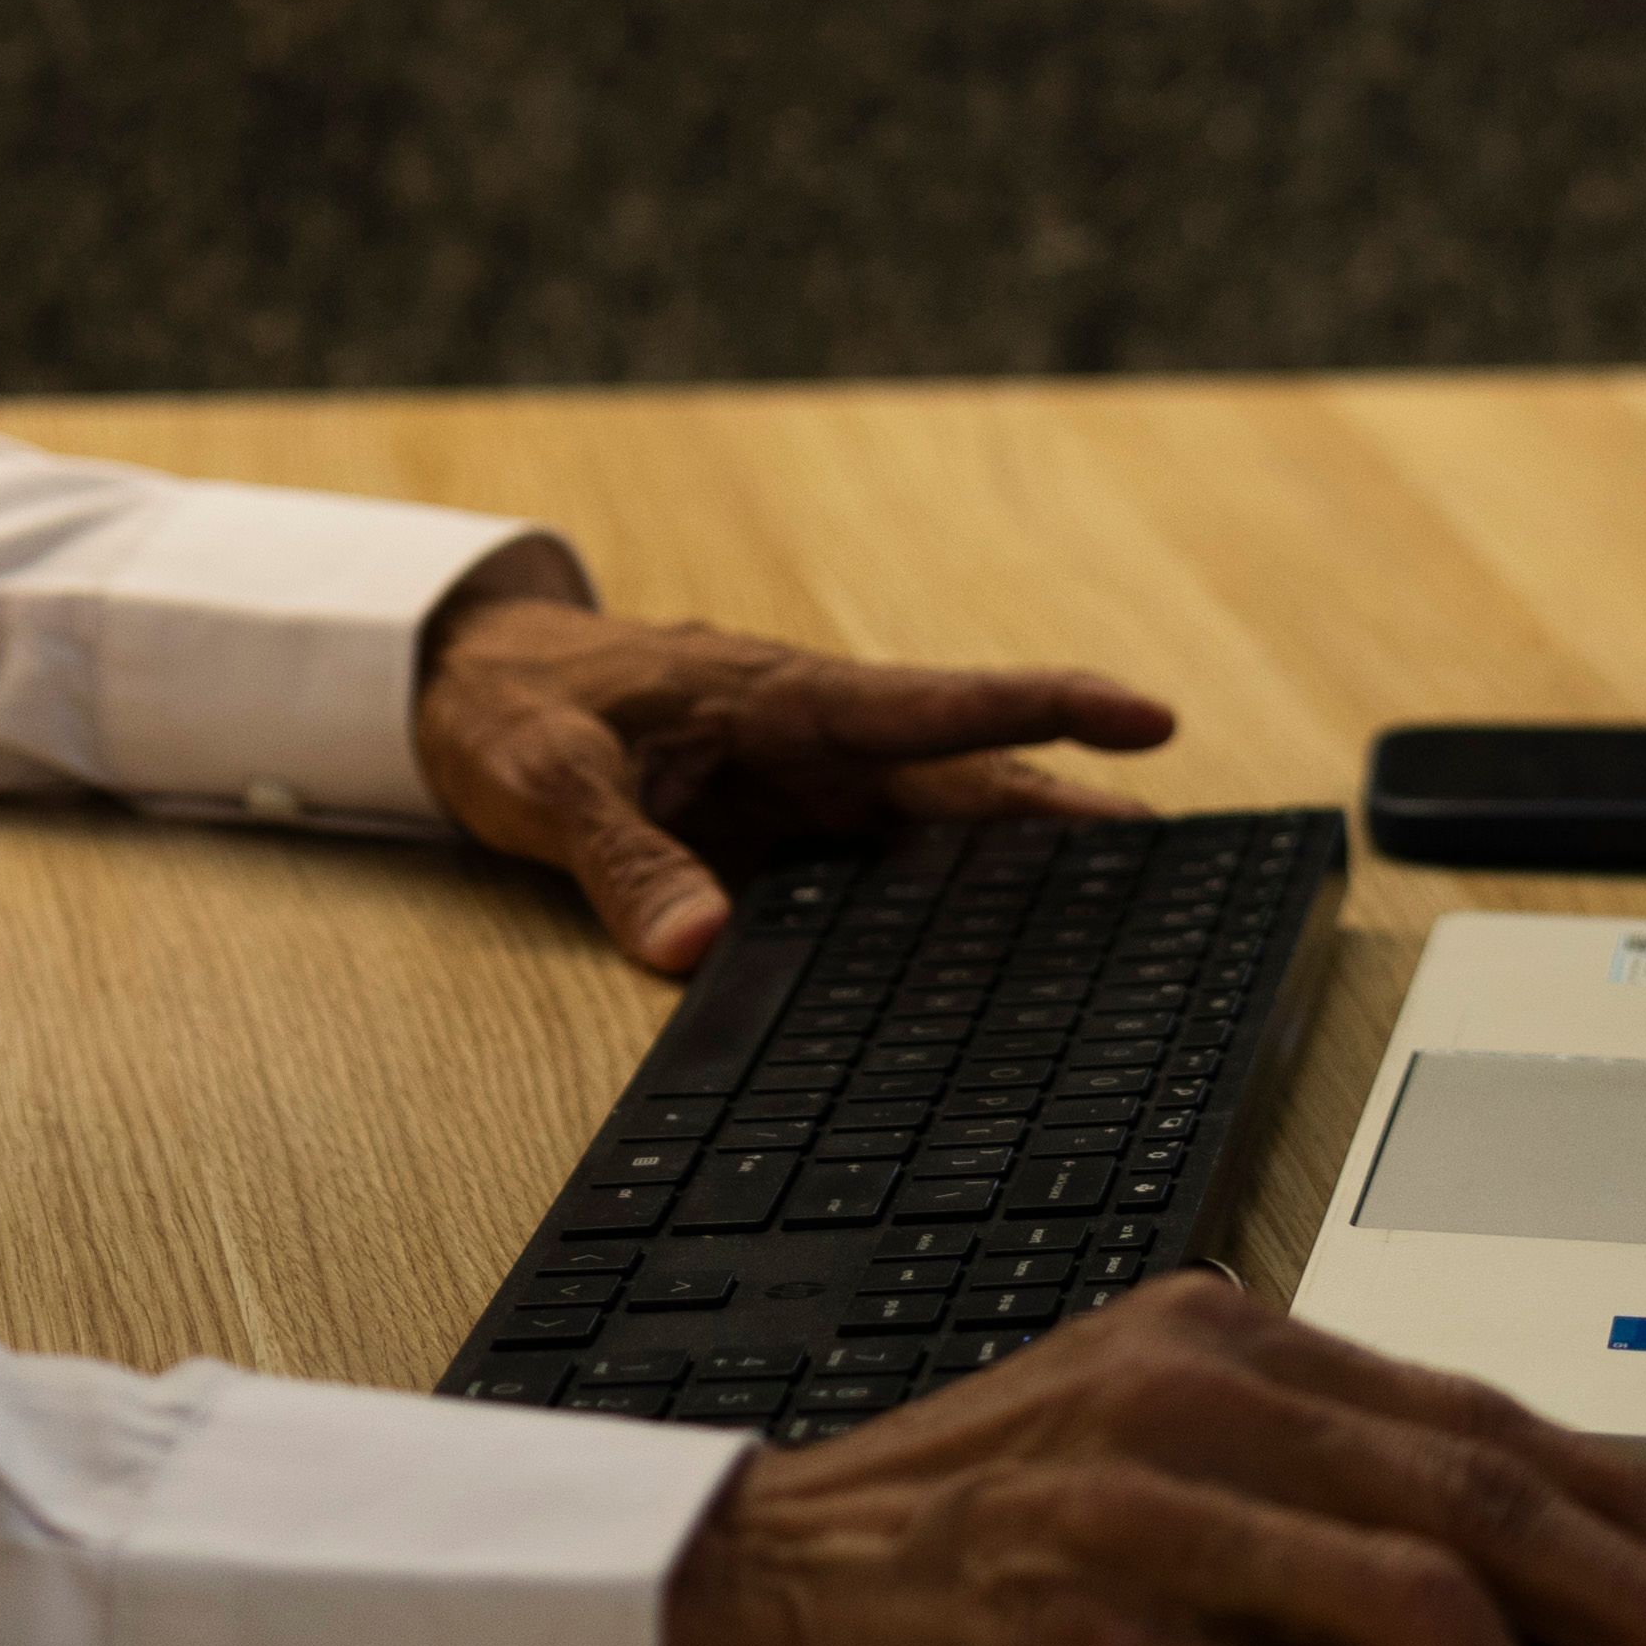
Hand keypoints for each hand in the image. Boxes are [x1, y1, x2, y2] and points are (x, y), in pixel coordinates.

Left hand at [410, 555, 1175, 975]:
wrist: (463, 684)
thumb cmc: (513, 709)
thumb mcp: (550, 783)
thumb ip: (624, 863)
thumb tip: (694, 950)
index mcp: (782, 702)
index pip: (936, 703)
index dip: (1044, 708)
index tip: (1147, 717)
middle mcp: (814, 745)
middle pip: (969, 780)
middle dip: (1073, 811)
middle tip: (1182, 864)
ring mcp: (804, 792)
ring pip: (938, 830)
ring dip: (1022, 865)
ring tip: (1128, 915)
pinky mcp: (779, 837)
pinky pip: (878, 875)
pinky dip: (939, 909)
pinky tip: (984, 961)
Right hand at [655, 1280, 1645, 1645]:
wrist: (726, 1597)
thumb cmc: (945, 1548)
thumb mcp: (1133, 1456)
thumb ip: (1295, 1491)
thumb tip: (1503, 1598)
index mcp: (1220, 1342)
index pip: (1476, 1418)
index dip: (1624, 1513)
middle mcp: (1190, 1405)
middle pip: (1483, 1502)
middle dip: (1642, 1618)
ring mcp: (1134, 1522)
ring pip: (1416, 1612)